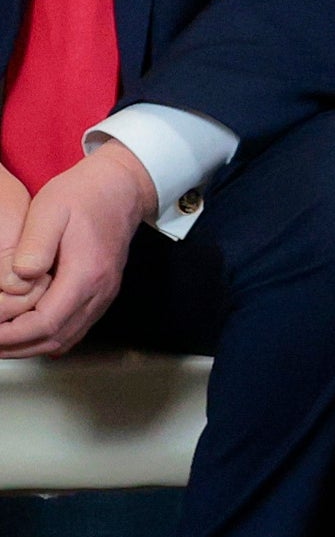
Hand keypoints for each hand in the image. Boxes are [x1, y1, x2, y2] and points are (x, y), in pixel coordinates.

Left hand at [0, 145, 150, 355]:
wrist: (121, 189)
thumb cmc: (85, 196)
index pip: (46, 322)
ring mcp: (103, 295)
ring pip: (66, 338)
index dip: (12, 334)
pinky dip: (48, 337)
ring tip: (3, 341)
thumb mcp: (50, 210)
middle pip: (55, 339)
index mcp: (86, 274)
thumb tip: (19, 278)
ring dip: (31, 346)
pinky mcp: (101, 293)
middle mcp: (99, 291)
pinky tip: (28, 332)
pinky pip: (75, 328)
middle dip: (17, 347)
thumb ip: (35, 246)